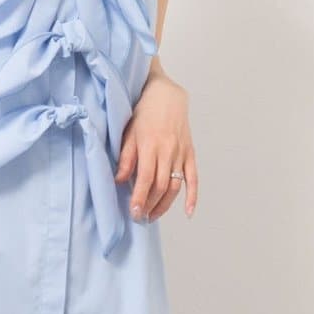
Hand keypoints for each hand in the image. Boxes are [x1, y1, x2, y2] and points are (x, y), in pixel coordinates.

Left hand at [115, 71, 196, 222]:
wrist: (166, 95)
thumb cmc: (144, 113)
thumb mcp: (129, 132)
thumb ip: (126, 158)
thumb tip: (120, 180)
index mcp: (150, 145)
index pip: (146, 178)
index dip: (140, 197)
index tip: (134, 212)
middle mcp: (168, 151)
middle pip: (161, 186)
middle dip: (150, 205)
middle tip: (140, 217)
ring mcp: (181, 153)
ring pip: (175, 186)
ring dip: (165, 204)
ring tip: (153, 216)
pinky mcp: (190, 153)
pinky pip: (194, 178)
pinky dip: (192, 196)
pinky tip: (188, 212)